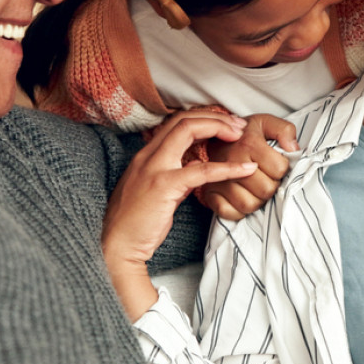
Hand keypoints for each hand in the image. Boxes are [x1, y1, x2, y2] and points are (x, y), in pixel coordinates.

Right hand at [102, 109, 257, 318]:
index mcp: (146, 155)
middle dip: (214, 117)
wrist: (118, 246)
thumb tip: (198, 165)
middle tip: (239, 125)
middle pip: (183, 119)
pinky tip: (246, 169)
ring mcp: (154, 168)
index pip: (176, 122)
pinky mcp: (164, 186)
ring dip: (219, 128)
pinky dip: (227, 167)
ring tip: (241, 135)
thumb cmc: (137, 222)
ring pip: (188, 130)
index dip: (203, 118)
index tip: (226, 125)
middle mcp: (148, 155)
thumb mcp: (157, 191)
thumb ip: (177, 174)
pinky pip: (201, 170)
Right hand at [199, 113, 297, 220]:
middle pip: (266, 190)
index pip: (279, 169)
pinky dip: (239, 211)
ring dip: (258, 200)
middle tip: (267, 178)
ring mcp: (219, 180)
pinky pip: (230, 213)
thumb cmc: (245, 134)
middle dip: (272, 186)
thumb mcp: (266, 123)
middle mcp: (232, 162)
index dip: (282, 169)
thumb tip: (292, 149)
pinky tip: (243, 197)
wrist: (216, 138)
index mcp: (248, 143)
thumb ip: (285, 130)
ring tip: (257, 188)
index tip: (275, 164)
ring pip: (249, 205)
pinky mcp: (210, 194)